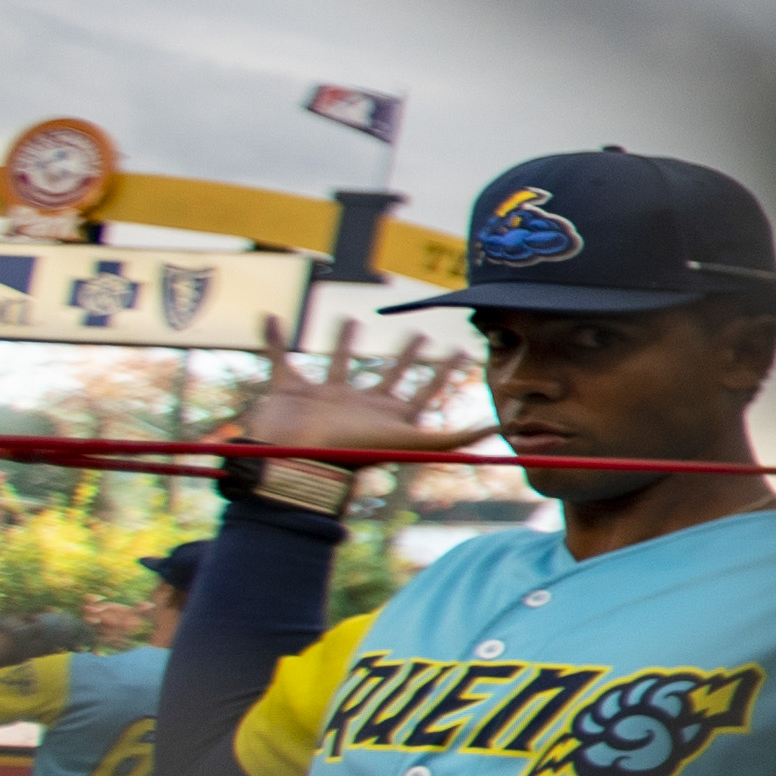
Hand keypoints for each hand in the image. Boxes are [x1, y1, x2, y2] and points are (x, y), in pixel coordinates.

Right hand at [237, 316, 487, 462]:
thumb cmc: (354, 452)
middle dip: (406, 355)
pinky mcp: (289, 390)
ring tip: (350, 318)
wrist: (296, 458)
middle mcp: (360, 406)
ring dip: (343, 342)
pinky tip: (271, 317)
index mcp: (390, 417)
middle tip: (420, 333)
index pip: (427, 390)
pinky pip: (280, 357)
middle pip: (389, 375)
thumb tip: (504, 428)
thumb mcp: (416, 443)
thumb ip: (460, 438)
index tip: (460, 351)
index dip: (445, 373)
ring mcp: (324, 398)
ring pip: (337, 362)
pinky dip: (273, 338)